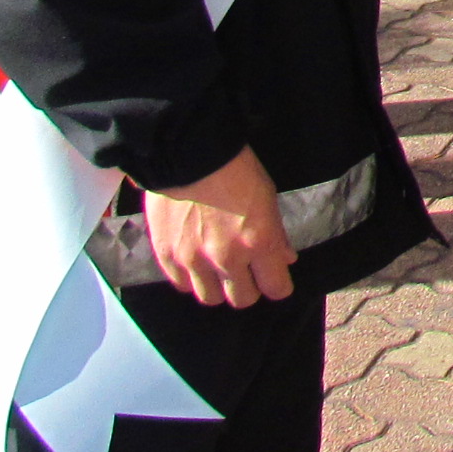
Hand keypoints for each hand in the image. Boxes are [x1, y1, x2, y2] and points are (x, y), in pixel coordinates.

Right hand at [144, 146, 296, 307]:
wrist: (187, 152)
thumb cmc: (235, 168)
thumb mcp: (267, 197)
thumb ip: (276, 234)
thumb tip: (284, 259)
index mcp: (259, 242)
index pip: (276, 288)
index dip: (278, 284)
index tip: (274, 277)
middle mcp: (228, 258)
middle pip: (243, 299)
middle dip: (249, 287)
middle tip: (246, 272)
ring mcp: (195, 259)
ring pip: (211, 298)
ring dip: (219, 287)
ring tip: (218, 269)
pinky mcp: (168, 255)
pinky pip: (182, 285)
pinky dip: (191, 278)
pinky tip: (196, 262)